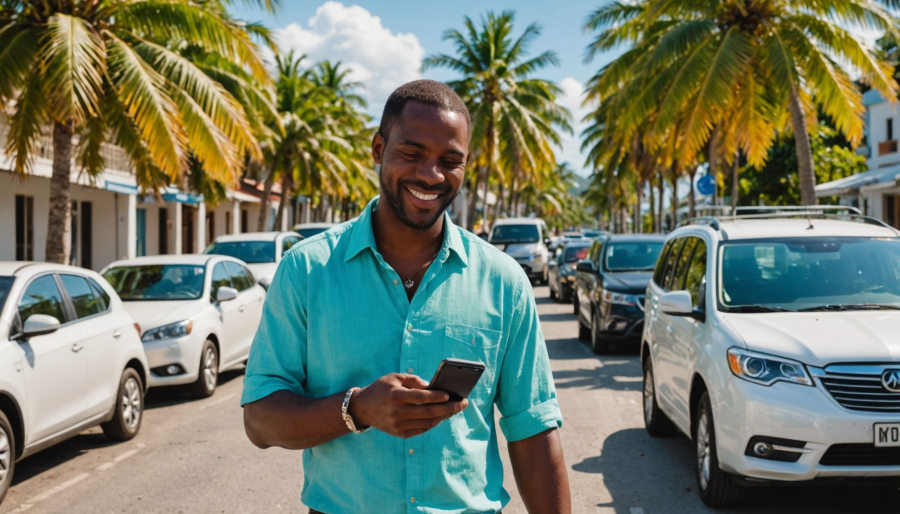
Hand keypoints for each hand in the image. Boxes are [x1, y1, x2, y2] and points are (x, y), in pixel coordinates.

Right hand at [349, 373, 467, 437]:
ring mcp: (398, 425)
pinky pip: (421, 429)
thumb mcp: (394, 377)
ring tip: (455, 410)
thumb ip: (413, 380)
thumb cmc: (381, 389)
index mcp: (396, 396)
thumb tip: (432, 387)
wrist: (363, 408)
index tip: (450, 395)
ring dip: (444, 417)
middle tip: (462, 403)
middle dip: (448, 408)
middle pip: (428, 412)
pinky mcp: (400, 433)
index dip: (437, 396)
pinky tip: (442, 416)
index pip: (421, 397)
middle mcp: (397, 412)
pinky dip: (433, 423)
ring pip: (427, 422)